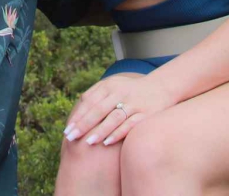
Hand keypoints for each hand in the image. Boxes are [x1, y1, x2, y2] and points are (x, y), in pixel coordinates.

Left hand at [63, 72, 177, 147]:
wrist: (161, 87)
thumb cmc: (130, 91)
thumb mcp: (113, 87)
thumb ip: (96, 96)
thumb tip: (76, 113)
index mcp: (109, 85)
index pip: (89, 101)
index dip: (78, 116)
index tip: (67, 130)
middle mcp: (120, 93)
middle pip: (98, 109)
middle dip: (83, 125)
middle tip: (71, 138)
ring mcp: (133, 103)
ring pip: (113, 117)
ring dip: (99, 130)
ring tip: (87, 142)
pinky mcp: (146, 114)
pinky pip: (130, 124)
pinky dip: (118, 133)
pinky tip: (107, 142)